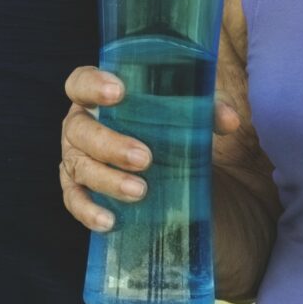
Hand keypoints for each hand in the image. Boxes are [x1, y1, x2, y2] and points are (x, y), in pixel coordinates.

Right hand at [59, 66, 240, 230]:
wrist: (175, 184)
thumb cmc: (171, 137)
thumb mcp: (191, 121)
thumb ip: (207, 112)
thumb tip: (228, 119)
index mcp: (100, 99)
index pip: (81, 82)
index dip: (92, 85)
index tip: (118, 92)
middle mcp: (81, 127)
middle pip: (79, 129)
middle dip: (109, 143)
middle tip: (145, 157)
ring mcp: (78, 161)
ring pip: (78, 167)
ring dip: (107, 179)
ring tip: (140, 191)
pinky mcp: (81, 193)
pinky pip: (75, 201)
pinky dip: (88, 211)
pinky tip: (109, 221)